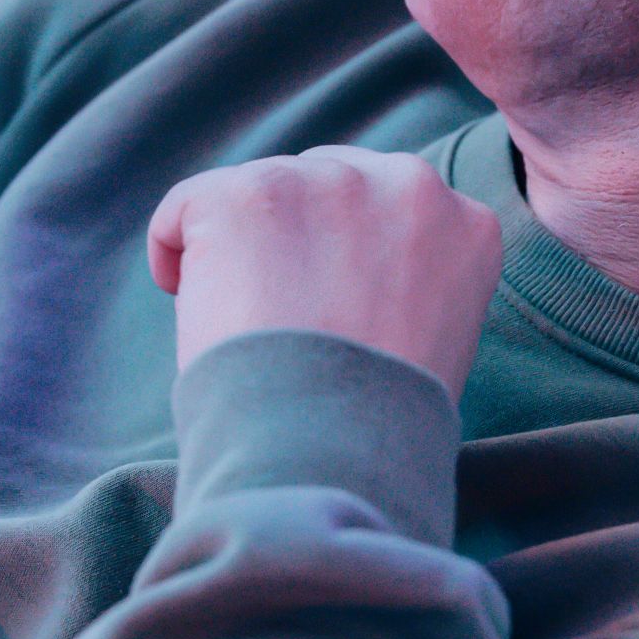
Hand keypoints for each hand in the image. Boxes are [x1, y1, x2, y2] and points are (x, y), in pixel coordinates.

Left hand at [147, 146, 503, 400]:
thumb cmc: (375, 427)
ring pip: (260, 191)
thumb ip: (413, 284)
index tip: (325, 300)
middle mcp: (406, 183)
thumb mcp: (436, 344)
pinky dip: (173, 251)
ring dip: (240, 248)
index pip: (392, 205)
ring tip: (242, 322)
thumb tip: (354, 273)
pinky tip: (188, 302)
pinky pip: (187, 206)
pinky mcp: (245, 194)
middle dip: (295, 237)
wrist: (326, 455)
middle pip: (325, 184)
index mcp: (464, 224)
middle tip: (276, 313)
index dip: (347, 252)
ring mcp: (325, 182)